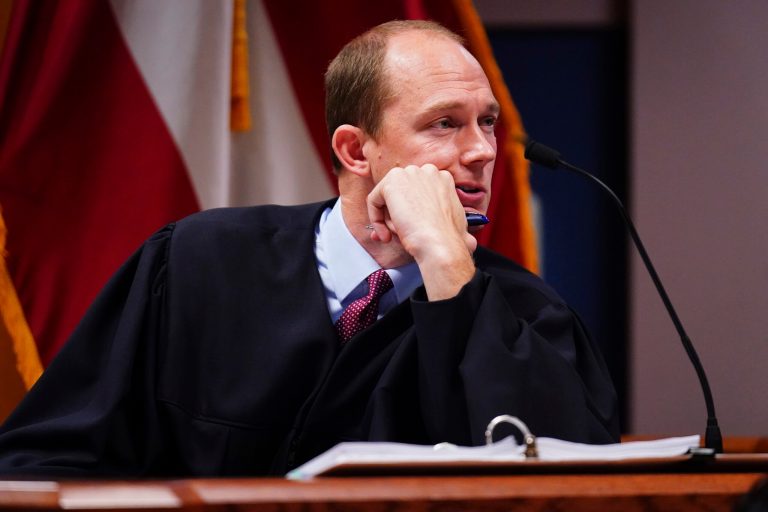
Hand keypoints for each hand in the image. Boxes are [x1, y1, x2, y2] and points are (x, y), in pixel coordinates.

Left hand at [366, 164, 476, 299]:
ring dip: (388, 220)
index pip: (415, 191)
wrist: (441, 245)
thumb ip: (436, 215)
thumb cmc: (449, 239)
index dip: (408, 212)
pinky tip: (385, 234)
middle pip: (400, 193)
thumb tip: (434, 226)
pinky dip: (375, 219)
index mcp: (443, 178)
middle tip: (396, 235)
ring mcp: (410, 174)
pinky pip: (373, 200)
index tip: (407, 229)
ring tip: (397, 235)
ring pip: (387, 198)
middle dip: (395, 216)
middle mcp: (427, 171)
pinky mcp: (392, 182)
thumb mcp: (450, 221)